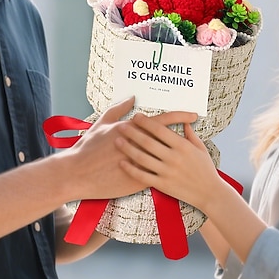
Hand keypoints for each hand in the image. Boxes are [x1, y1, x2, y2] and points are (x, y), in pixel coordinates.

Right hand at [66, 100, 199, 200]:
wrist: (78, 174)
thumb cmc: (88, 147)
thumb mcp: (102, 123)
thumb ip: (118, 109)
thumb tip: (132, 98)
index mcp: (132, 129)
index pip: (162, 121)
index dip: (179, 117)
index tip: (193, 115)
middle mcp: (139, 146)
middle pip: (169, 139)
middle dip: (187, 135)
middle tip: (201, 134)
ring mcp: (140, 164)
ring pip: (166, 159)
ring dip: (181, 157)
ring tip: (195, 154)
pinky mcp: (137, 181)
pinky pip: (157, 176)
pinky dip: (167, 173)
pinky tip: (178, 172)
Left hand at [117, 113, 222, 211]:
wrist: (210, 193)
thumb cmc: (205, 170)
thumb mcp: (201, 148)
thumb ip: (190, 134)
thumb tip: (184, 121)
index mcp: (183, 146)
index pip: (160, 130)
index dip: (146, 122)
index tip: (136, 116)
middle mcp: (174, 158)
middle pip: (148, 142)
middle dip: (132, 132)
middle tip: (121, 126)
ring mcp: (167, 172)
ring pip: (142, 158)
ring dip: (128, 148)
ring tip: (117, 141)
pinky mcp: (163, 185)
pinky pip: (143, 176)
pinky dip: (131, 169)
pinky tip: (122, 163)